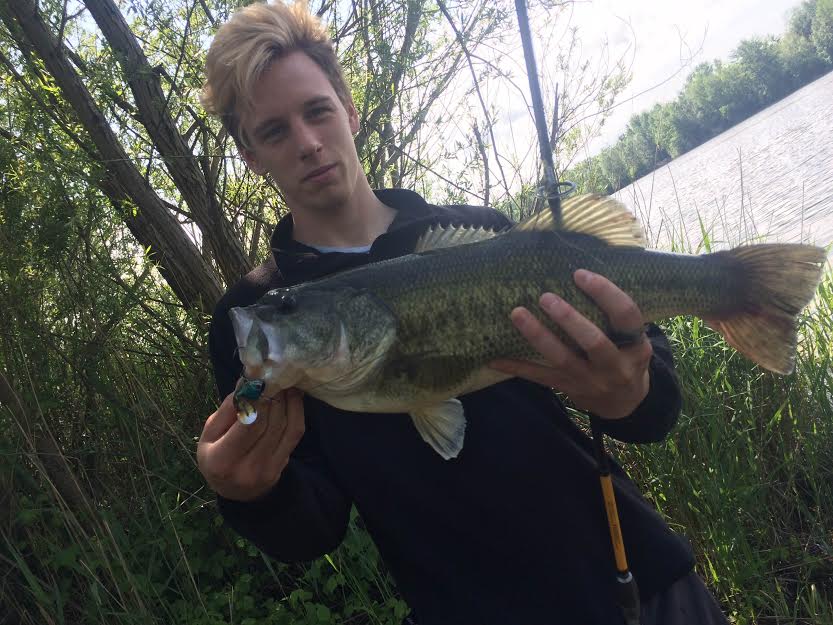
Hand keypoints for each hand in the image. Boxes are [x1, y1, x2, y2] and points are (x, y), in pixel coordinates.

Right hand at [197, 389, 304, 501]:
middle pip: (269, 423)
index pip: (247, 424)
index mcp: (221, 460)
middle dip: (273, 395)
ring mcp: (269, 469)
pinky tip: (293, 396)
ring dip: (286, 399)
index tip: (260, 379)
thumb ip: (228, 409)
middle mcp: (247, 468)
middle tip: (274, 375)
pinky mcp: (283, 465)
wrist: (236, 492)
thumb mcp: (210, 434)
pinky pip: (295, 432)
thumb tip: (247, 382)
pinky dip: (297, 410)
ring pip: (285, 425)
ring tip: (283, 382)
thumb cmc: (216, 456)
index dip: (257, 399)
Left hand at [490, 269, 652, 418]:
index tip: (580, 273)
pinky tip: (493, 357)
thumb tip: (581, 272)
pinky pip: (538, 377)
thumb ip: (615, 315)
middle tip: (546, 296)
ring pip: (561, 358)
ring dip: (537, 335)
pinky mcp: (567, 388)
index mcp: (636, 347)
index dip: (605, 292)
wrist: (624, 403)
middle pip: (593, 341)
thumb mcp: (633, 340)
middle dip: (568, 318)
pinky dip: (515, 366)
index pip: (625, 315)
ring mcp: (589, 380)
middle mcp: (615, 367)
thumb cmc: (624, 357)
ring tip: (517, 313)